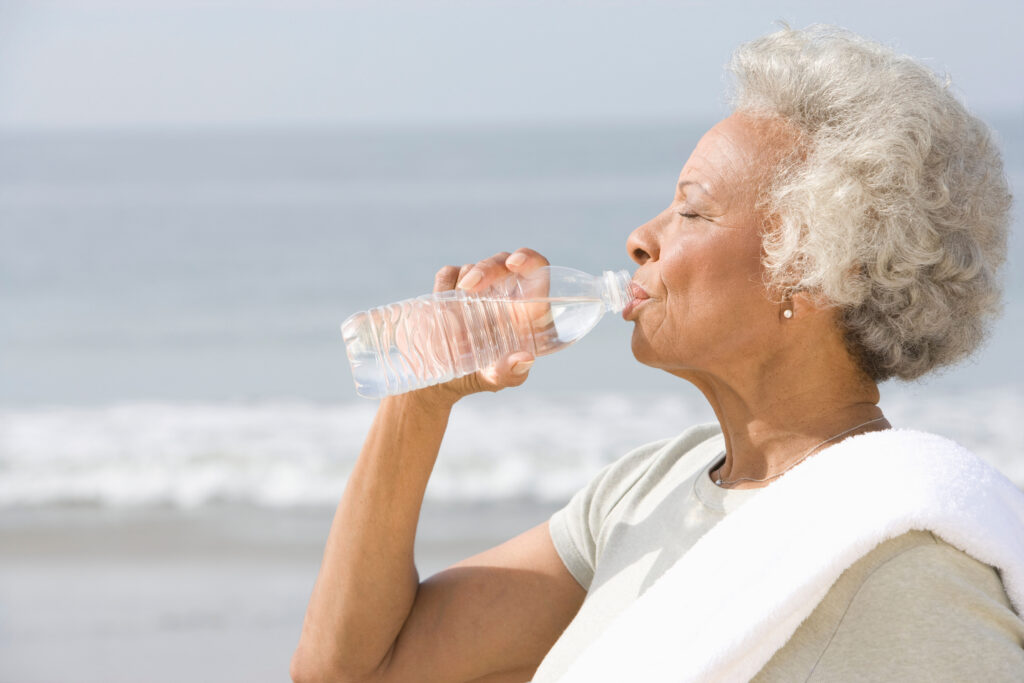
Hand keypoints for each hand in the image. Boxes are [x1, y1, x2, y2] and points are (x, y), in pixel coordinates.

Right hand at [421, 248, 550, 403]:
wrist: (444, 380)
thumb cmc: (483, 376)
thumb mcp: (499, 379)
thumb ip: (512, 372)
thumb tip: (524, 358)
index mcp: (526, 309)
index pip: (537, 270)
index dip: (529, 259)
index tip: (514, 263)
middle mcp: (504, 293)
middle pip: (502, 262)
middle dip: (486, 268)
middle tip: (469, 288)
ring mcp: (477, 289)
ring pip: (473, 266)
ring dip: (464, 280)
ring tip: (455, 308)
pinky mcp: (451, 290)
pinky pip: (448, 274)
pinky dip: (445, 283)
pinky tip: (443, 301)